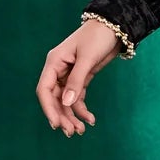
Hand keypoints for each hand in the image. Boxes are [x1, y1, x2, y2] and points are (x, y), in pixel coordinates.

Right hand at [36, 19, 120, 137]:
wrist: (114, 27)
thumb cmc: (97, 37)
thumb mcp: (87, 58)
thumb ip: (77, 81)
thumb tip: (67, 103)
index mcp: (54, 62)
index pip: (44, 90)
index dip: (48, 108)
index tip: (56, 124)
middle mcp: (59, 70)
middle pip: (54, 98)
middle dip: (62, 116)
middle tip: (71, 132)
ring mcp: (69, 75)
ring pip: (66, 101)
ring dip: (72, 116)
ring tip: (81, 130)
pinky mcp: (81, 78)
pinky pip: (77, 98)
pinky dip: (82, 109)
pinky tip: (90, 120)